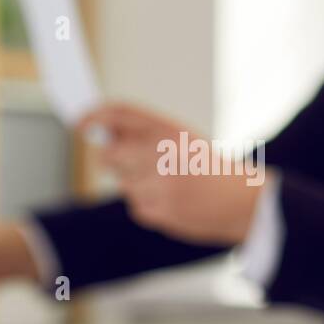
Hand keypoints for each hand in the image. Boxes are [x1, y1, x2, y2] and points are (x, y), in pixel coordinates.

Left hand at [78, 103, 263, 245]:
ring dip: (133, 184)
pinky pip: (135, 205)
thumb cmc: (207, 167)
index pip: (120, 113)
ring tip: (163, 184)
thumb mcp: (183, 139)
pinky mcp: (159, 210)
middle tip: (116, 161)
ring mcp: (160, 183)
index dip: (93, 115)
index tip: (79, 123)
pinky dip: (147, 205)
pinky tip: (170, 201)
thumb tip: (101, 132)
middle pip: (108, 154)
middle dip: (106, 159)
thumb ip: (144, 134)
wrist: (244, 202)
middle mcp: (163, 153)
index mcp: (170, 129)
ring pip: (121, 183)